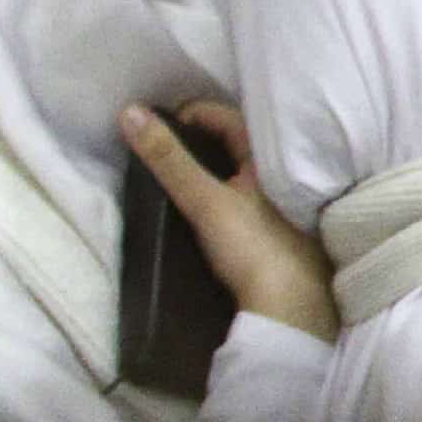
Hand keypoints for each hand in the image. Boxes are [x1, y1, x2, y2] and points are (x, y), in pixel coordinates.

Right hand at [118, 102, 334, 343]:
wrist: (290, 309)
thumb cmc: (256, 247)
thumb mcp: (208, 200)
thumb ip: (170, 160)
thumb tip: (130, 112)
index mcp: (275, 159)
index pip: (228, 118)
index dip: (191, 115)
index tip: (156, 128)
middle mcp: (286, 176)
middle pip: (235, 144)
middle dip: (198, 141)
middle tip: (160, 150)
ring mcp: (283, 205)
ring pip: (240, 173)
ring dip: (209, 169)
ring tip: (174, 177)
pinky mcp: (277, 232)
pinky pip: (245, 200)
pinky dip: (222, 195)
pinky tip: (203, 209)